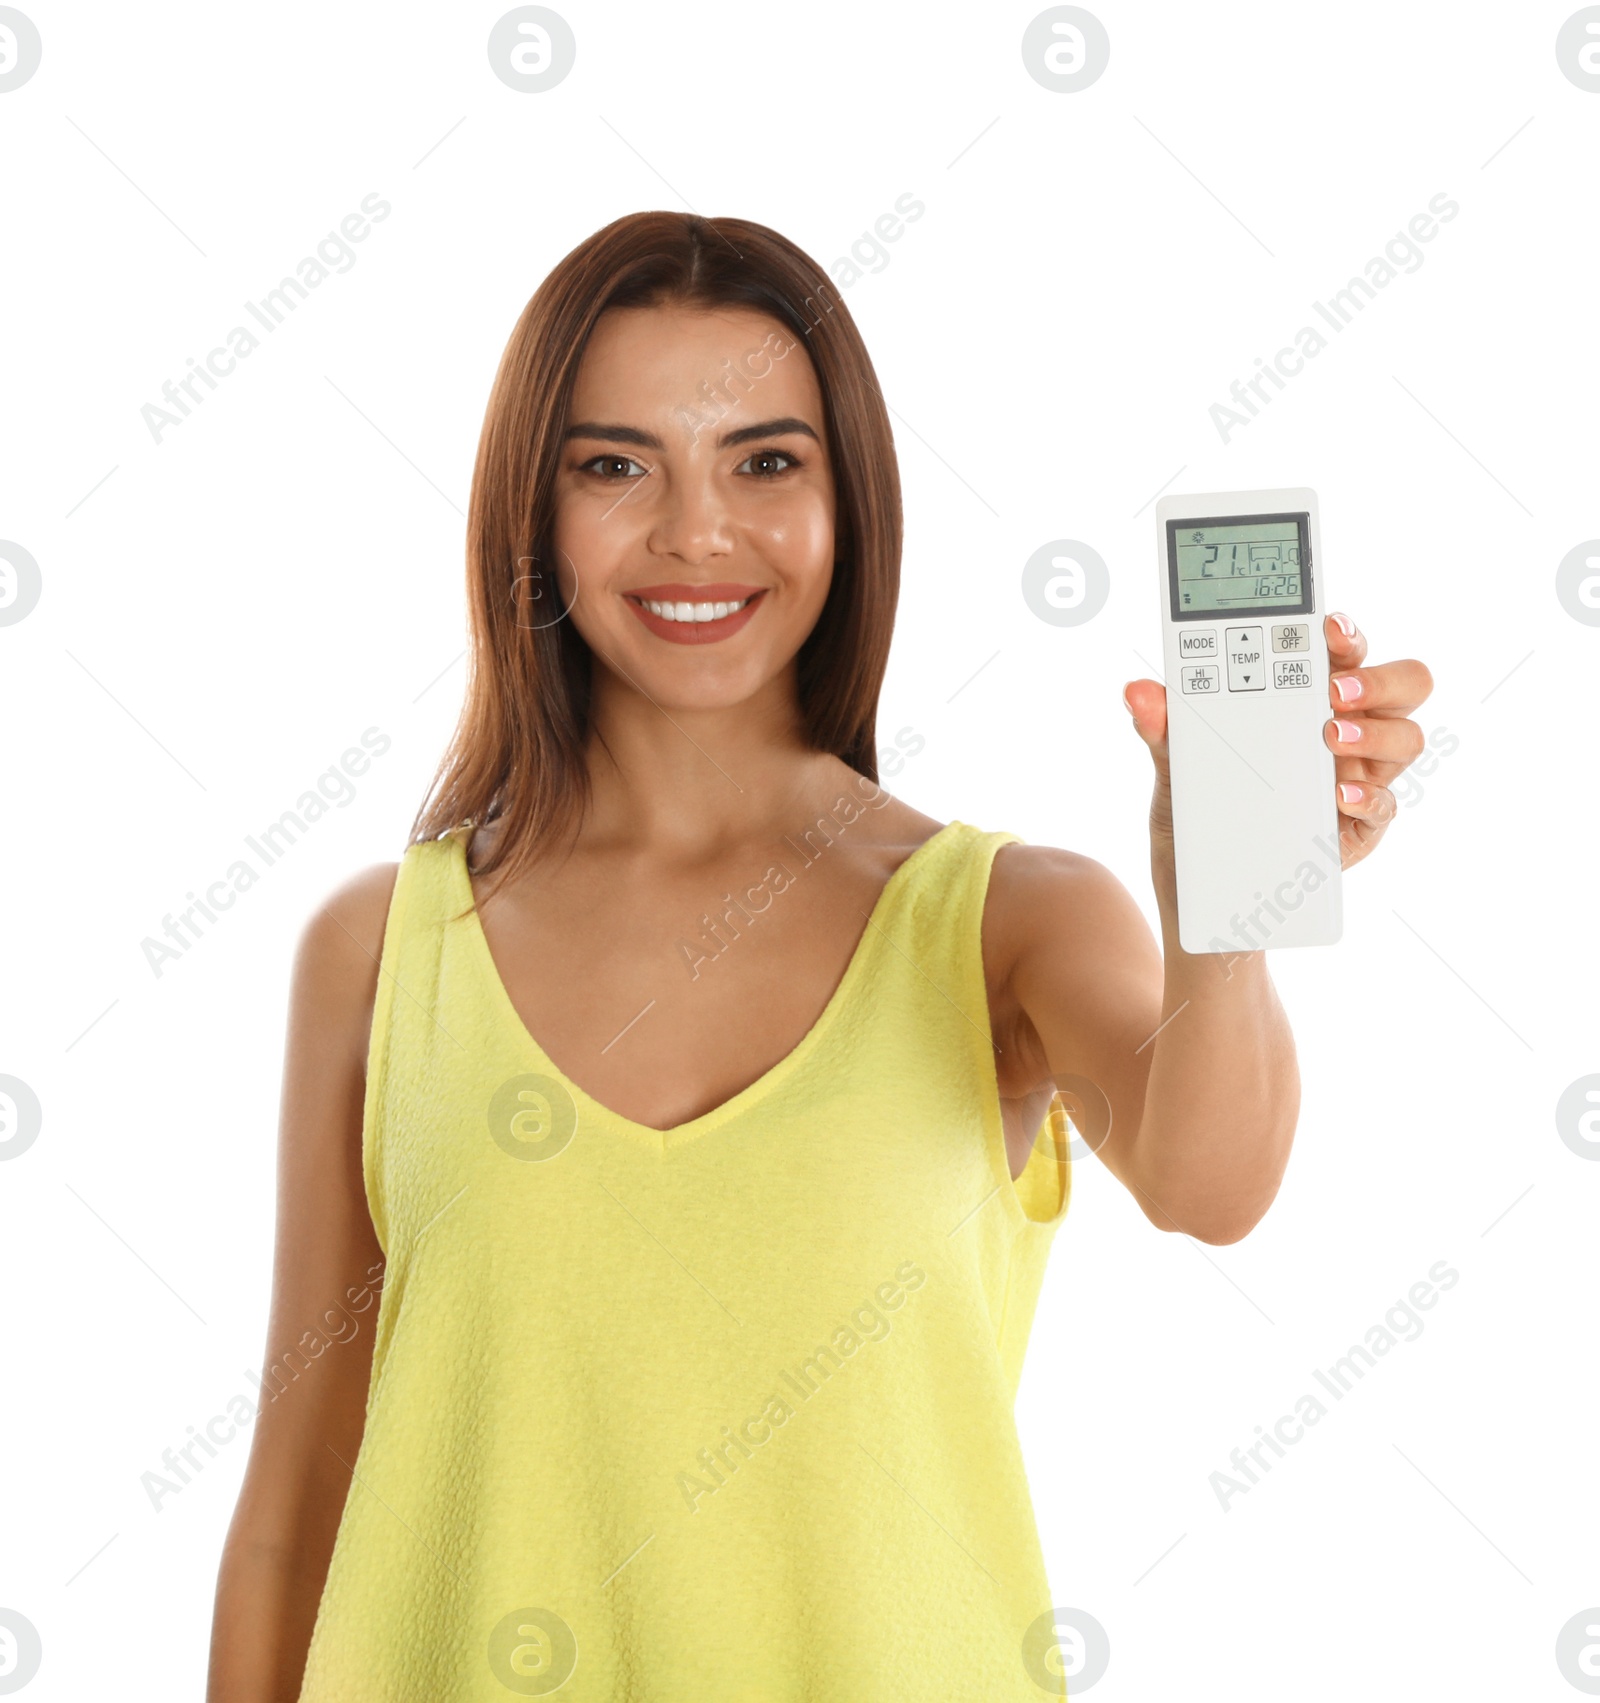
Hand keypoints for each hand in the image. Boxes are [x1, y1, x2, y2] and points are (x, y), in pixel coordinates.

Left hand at [1121, 612, 1433, 873]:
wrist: (1196, 883)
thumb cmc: (1198, 806)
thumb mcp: (1173, 764)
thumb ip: (1161, 726)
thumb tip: (1136, 693)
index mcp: (1306, 698)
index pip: (1343, 652)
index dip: (1346, 633)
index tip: (1328, 628)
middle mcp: (1346, 727)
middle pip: (1402, 685)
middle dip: (1378, 678)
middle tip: (1336, 690)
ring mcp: (1358, 774)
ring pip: (1406, 738)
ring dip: (1377, 732)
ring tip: (1333, 737)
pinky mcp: (1359, 824)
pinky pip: (1385, 805)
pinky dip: (1368, 797)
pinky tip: (1338, 796)